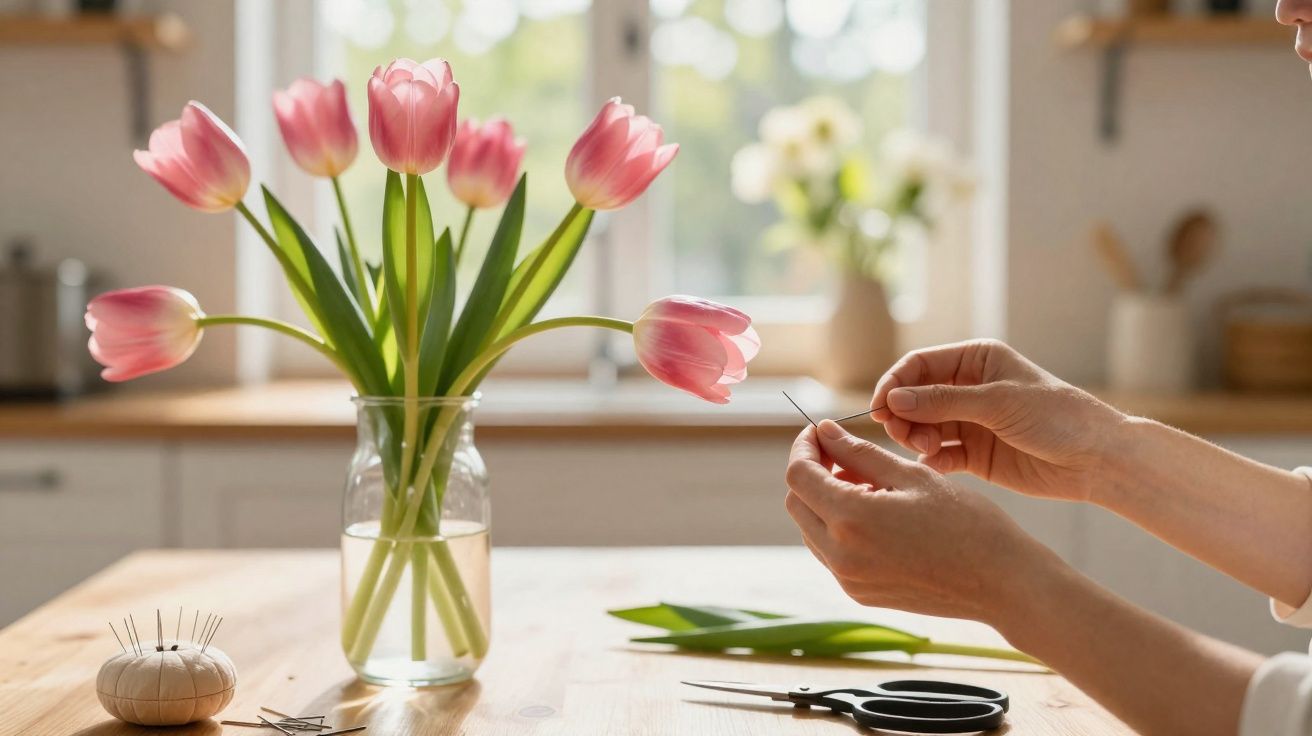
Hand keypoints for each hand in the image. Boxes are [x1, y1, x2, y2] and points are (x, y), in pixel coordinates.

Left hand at [784, 420, 1061, 624]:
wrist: (1002, 584)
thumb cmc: (967, 523)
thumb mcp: (913, 475)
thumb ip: (859, 452)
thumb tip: (824, 431)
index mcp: (851, 520)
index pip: (798, 475)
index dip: (804, 447)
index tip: (821, 432)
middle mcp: (840, 556)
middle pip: (797, 502)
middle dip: (813, 471)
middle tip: (846, 454)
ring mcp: (849, 580)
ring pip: (811, 529)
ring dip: (825, 500)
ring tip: (868, 482)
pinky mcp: (861, 594)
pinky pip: (831, 553)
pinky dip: (840, 527)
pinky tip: (876, 512)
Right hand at [870, 339, 1126, 501]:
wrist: (1096, 460)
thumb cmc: (1057, 417)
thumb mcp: (998, 402)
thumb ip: (943, 401)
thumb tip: (893, 399)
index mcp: (976, 361)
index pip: (919, 365)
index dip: (894, 384)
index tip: (880, 407)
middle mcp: (968, 389)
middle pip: (913, 398)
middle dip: (903, 415)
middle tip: (907, 436)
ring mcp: (969, 423)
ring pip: (921, 428)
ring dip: (915, 438)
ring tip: (927, 451)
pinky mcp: (974, 455)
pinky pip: (938, 455)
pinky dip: (931, 460)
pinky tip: (937, 465)